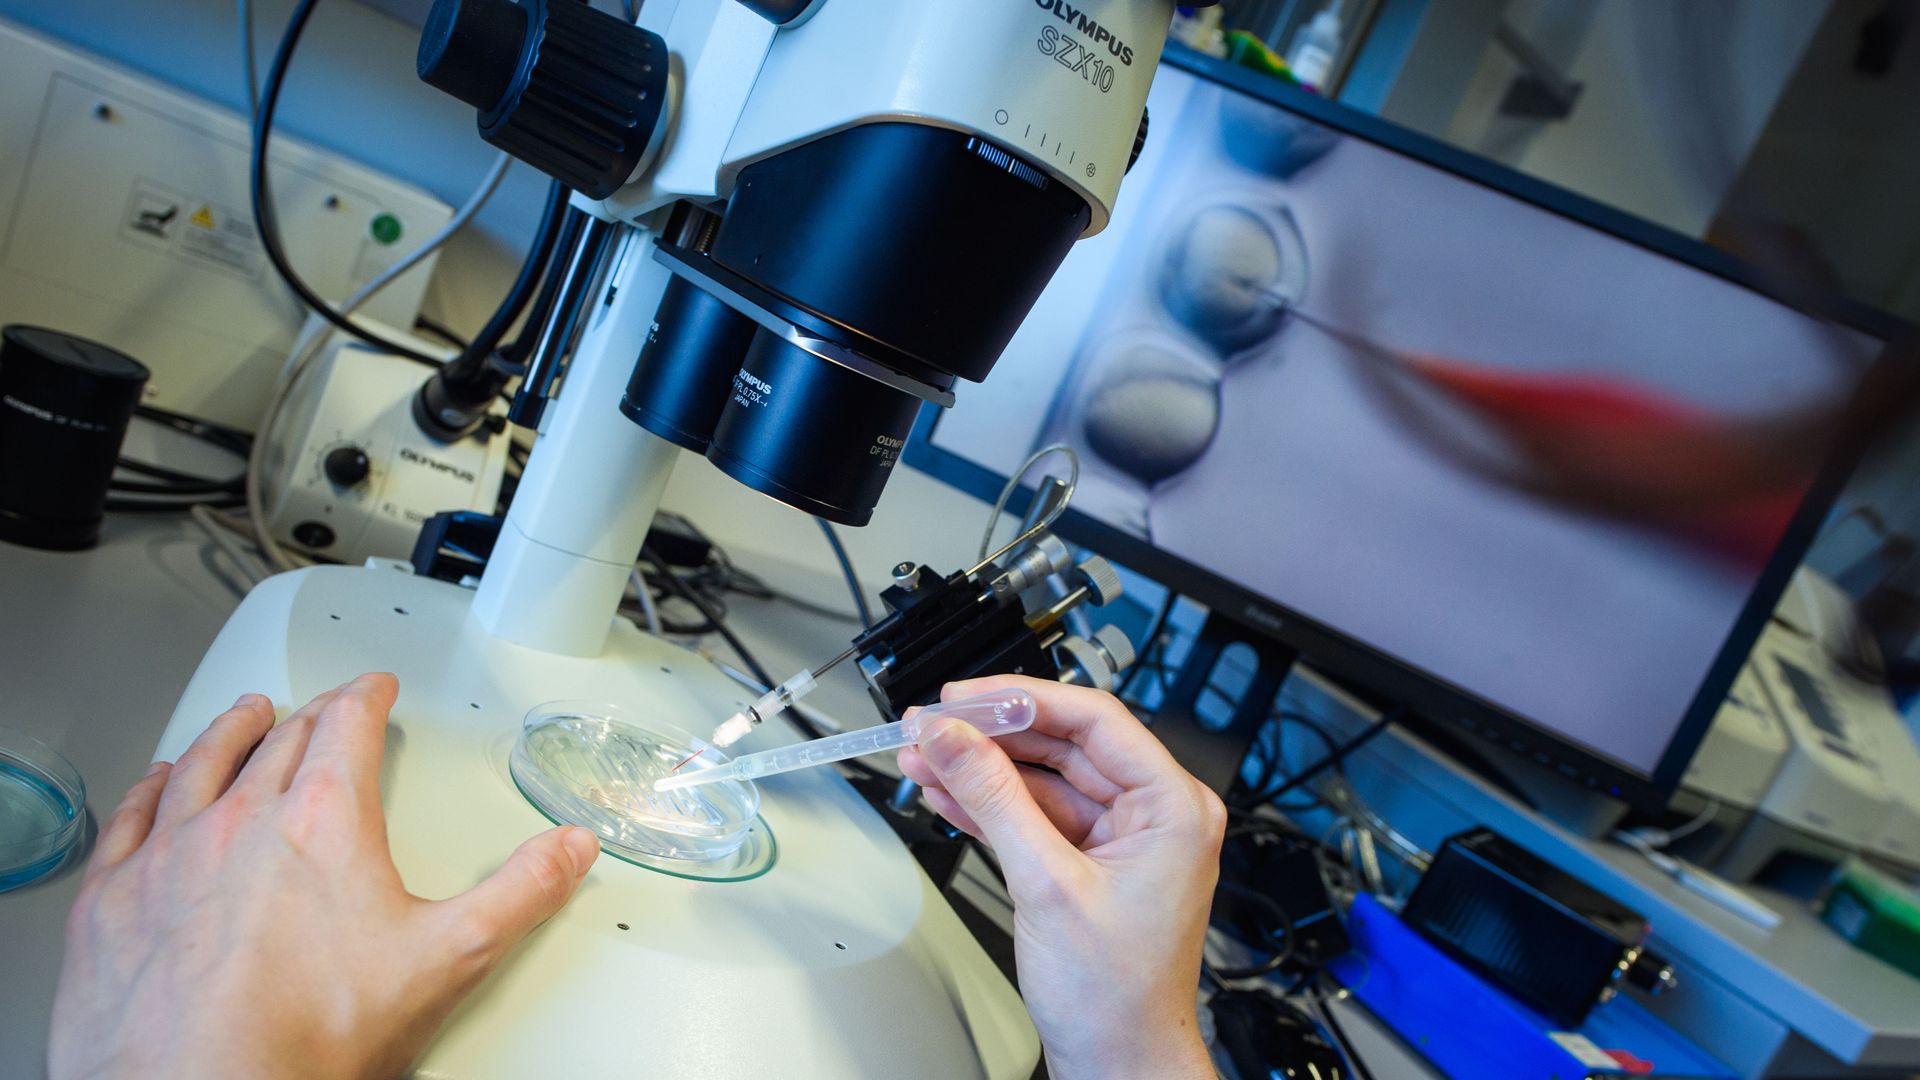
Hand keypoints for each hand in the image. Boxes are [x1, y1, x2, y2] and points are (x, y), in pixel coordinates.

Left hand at [50, 673, 600, 1079]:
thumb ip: (518, 894)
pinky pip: (130, 817)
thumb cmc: (308, 1038)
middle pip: (280, 740)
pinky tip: (155, 784)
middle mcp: (241, 819)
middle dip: (310, 715)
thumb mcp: (448, 959)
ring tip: (245, 717)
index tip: (374, 688)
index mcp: (325, 821)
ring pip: (199, 764)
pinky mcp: (111, 898)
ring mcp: (169, 854)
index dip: (367, 697)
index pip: (347, 726)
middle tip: (325, 709)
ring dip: (229, 733)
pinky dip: (149, 788)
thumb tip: (566, 850)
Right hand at [898, 676, 1224, 1079]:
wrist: (1119, 1063)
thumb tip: (953, 739)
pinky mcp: (1091, 862)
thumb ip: (994, 799)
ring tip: (923, 757)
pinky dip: (990, 804)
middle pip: (1062, 744)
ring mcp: (1122, 838)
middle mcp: (1155, 813)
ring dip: (980, 770)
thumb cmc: (1118, 997)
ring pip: (1042, 779)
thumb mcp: (1046, 884)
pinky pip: (1036, 814)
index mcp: (1173, 806)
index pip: (1093, 718)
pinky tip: (946, 792)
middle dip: (990, 736)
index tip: (964, 698)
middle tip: (931, 726)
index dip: (1021, 699)